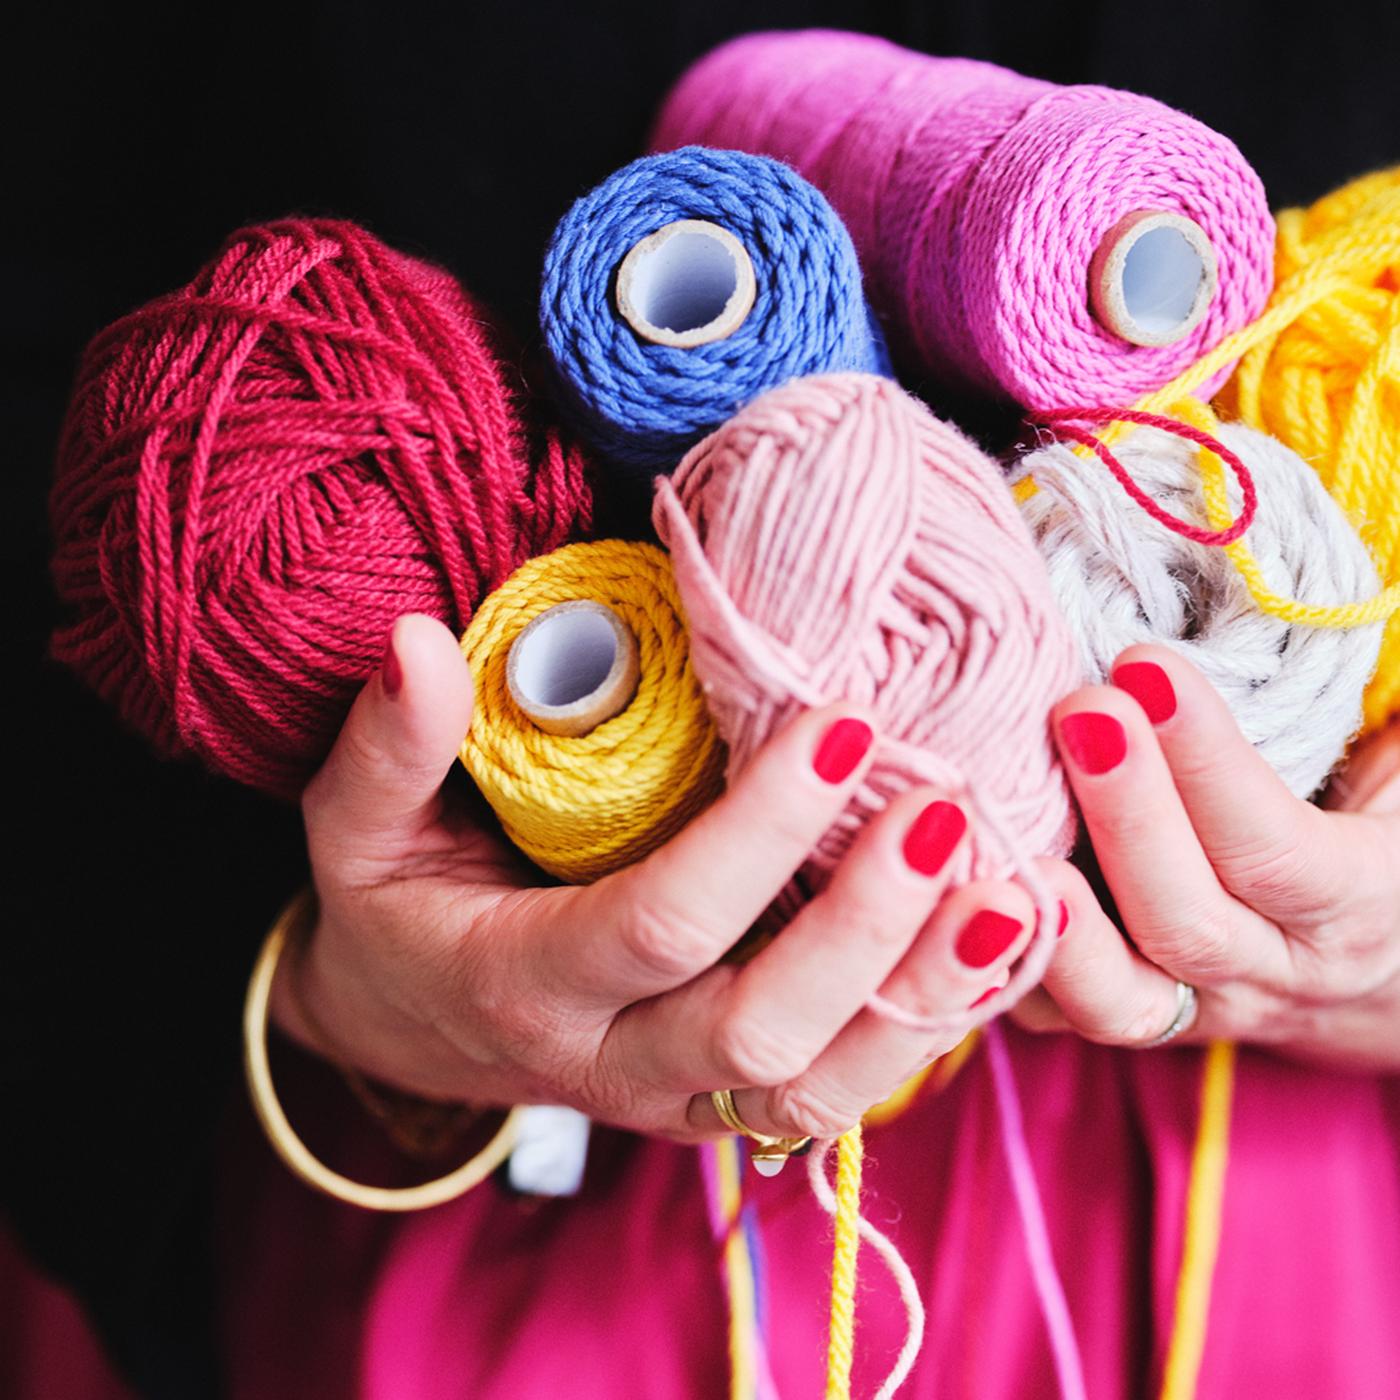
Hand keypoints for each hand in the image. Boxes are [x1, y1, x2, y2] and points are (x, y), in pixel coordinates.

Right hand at [278, 614, 1037, 1143]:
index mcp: (525, 987)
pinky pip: (843, 1087)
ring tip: (1017, 888)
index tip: (846, 723)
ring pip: (823, 1089)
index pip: (660, 924)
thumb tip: (415, 636)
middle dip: (869, 930)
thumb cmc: (392, 909)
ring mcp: (682, 1098)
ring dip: (928, 996)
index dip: (760, 834)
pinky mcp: (729, 1098)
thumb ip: (387, 743)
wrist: (411, 1026)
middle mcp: (615, 1065)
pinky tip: (1002, 936)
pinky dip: (930, 1020)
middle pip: (763, 1031)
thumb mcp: (355, 829)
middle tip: (952, 808)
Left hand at [1003, 645, 1399, 1072]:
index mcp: (1355, 909)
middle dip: (1124, 814)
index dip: (1209, 764)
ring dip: (1044, 911)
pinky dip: (986, 959)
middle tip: (1074, 708)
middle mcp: (1271, 975)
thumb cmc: (1374, 829)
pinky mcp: (1116, 1016)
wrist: (1379, 972)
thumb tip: (1283, 605)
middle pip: (1186, 925)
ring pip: (1109, 998)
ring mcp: (1188, 1010)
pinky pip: (1044, 1012)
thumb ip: (1335, 708)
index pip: (1278, 852)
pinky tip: (941, 886)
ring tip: (986, 816)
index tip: (1145, 663)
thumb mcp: (1394, 778)